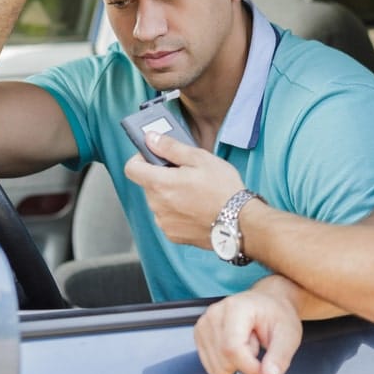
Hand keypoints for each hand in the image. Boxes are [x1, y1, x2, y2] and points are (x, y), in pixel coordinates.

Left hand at [124, 131, 246, 247]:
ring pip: (158, 201)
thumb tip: (151, 138)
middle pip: (148, 184)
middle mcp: (157, 205)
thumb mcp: (200, 158)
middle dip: (162, 176)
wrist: (241, 222)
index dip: (140, 158)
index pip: (131, 168)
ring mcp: (164, 222)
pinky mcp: (174, 235)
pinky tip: (196, 208)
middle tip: (186, 173)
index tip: (154, 156)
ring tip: (195, 192)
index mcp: (160, 184)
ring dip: (170, 194)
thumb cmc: (223, 189)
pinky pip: (168, 217)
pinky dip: (177, 211)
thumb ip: (171, 147)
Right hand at [194, 284, 302, 373]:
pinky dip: (226, 362)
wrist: (266, 303)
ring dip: (235, 363)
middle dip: (244, 364)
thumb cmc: (277, 316)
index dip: (249, 366)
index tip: (264, 367)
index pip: (232, 349)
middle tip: (256, 344)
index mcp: (237, 307)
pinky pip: (211, 366)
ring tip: (246, 342)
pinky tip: (236, 345)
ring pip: (217, 367)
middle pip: (224, 361)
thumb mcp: (289, 334)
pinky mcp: (200, 333)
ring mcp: (204, 322)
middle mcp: (215, 312)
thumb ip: (280, 356)